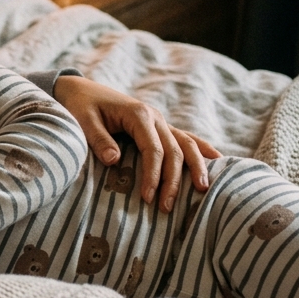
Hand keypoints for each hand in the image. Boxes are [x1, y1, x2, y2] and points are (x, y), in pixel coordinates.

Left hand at [52, 75, 220, 211]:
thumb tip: (114, 161)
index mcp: (139, 115)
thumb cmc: (81, 106)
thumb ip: (99, 140)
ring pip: (186, 144)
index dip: (154, 175)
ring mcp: (160, 121)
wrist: (82, 90)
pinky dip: (201, 149)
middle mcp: (155, 117)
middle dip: (173, 180)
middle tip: (167, 207)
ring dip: (196, 167)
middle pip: (174, 151)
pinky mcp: (159, 126)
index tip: (148, 198)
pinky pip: (185, 138)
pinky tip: (218, 160)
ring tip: (204, 190)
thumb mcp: (83, 121)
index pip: (154, 149)